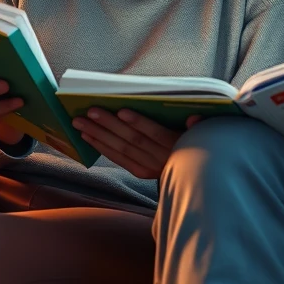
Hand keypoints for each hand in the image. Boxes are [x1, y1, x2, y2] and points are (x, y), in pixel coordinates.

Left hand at [72, 109, 196, 179]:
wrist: (198, 173)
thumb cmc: (196, 142)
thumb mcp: (203, 133)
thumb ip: (200, 125)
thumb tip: (194, 119)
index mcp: (177, 145)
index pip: (156, 134)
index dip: (139, 123)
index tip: (121, 111)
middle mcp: (162, 158)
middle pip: (133, 140)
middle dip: (110, 125)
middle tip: (90, 111)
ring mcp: (150, 166)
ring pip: (122, 149)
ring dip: (99, 135)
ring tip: (80, 122)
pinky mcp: (141, 172)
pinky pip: (119, 159)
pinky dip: (103, 147)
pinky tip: (88, 137)